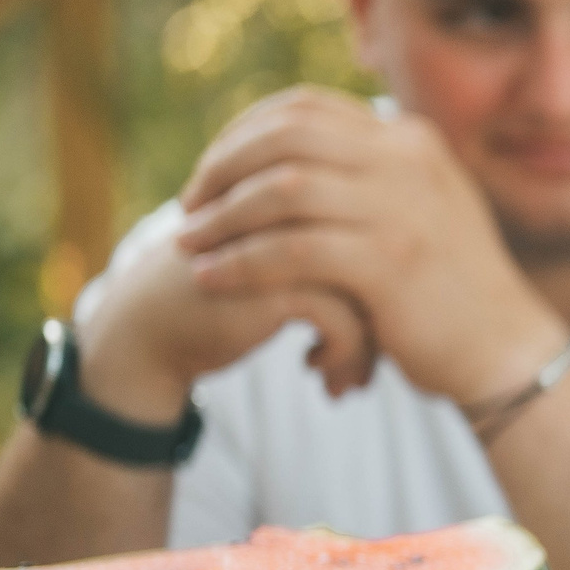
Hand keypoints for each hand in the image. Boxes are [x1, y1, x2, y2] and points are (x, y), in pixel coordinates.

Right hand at [74, 200, 375, 422]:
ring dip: (370, 345)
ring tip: (356, 380)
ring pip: (371, 289)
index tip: (382, 333)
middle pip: (387, 259)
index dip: (392, 292)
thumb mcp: (290, 270)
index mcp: (311, 189)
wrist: (149, 334)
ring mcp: (288, 233)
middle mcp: (302, 203)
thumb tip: (420, 288)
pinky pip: (344, 318)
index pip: (389, 236)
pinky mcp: (274, 275)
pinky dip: (344, 353)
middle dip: (389, 321)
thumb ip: (342, 259)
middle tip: (378, 362)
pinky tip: (316, 371)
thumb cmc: (228, 303)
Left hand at [172, 87, 569, 404]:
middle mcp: (408, 162)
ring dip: (222, 216)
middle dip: (222, 167)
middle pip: (285, 136)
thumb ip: (376, 178)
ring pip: (281, 189)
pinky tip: (211, 279)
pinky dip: (240, 262)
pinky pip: (291, 249)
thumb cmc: (455, 291)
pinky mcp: (389, 262)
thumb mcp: (425, 209)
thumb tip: (306, 158)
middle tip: (190, 207)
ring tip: (188, 244)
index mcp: (411, 141)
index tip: (213, 172)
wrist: (507, 350)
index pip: (306, 108)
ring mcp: (402, 210)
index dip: (243, 133)